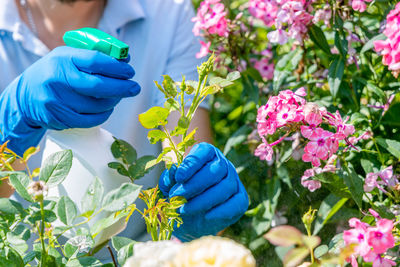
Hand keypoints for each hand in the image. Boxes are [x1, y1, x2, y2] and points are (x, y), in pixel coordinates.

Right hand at [0, 46, 139, 154]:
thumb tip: (125, 59)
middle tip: (135, 87)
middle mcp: (58, 79)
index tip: (130, 71)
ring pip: (96, 105)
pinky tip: (107, 108)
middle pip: (98, 86)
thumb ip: (94, 56)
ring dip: (113, 101)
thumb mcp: (68, 57)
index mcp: (62, 59)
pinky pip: (90, 119)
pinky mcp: (59, 118)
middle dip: (122, 87)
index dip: (117, 67)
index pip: (95, 61)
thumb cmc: (55, 73)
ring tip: (118, 96)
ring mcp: (57, 101)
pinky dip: (103, 114)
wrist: (25, 96)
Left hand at [159, 142, 248, 241]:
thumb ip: (169, 178)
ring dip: (203, 200)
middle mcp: (223, 164)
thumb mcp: (168, 187)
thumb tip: (173, 169)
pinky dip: (221, 211)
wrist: (188, 219)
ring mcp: (234, 181)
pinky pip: (237, 203)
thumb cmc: (178, 196)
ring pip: (225, 187)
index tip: (179, 177)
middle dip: (195, 184)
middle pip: (216, 169)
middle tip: (177, 196)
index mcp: (206, 154)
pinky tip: (206, 216)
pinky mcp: (240, 199)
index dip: (192, 164)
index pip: (204, 151)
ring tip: (184, 209)